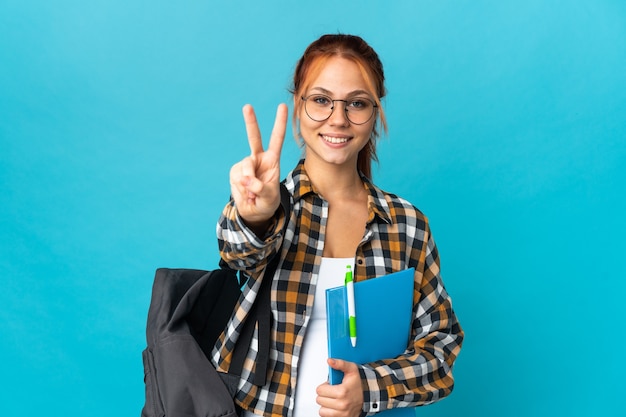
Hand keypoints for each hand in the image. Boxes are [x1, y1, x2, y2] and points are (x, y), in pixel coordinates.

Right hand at [230, 103, 286, 226]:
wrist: (254, 211)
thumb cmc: (267, 202)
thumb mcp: (269, 197)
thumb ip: (261, 188)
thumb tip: (247, 180)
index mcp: (272, 160)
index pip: (277, 139)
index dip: (280, 123)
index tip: (282, 105)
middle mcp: (258, 159)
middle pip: (254, 138)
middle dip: (250, 122)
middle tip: (247, 106)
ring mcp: (246, 165)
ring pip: (246, 168)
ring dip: (249, 183)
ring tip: (253, 194)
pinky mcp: (235, 172)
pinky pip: (237, 179)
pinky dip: (241, 190)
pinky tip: (246, 194)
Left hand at [316, 359, 363, 416]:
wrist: (370, 394)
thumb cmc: (360, 383)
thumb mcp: (351, 369)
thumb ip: (340, 364)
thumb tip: (330, 361)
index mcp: (342, 392)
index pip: (320, 390)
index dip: (324, 386)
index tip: (330, 385)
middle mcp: (342, 404)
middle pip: (320, 400)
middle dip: (325, 395)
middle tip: (333, 391)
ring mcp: (343, 413)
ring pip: (322, 410)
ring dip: (326, 405)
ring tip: (334, 399)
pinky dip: (329, 412)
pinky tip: (335, 406)